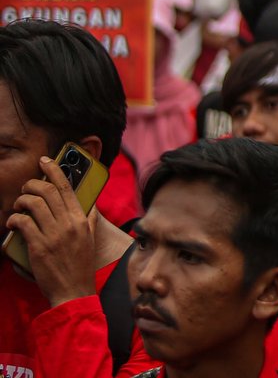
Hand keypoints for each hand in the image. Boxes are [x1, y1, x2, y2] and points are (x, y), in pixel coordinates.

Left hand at [6, 158, 97, 306]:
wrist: (73, 291)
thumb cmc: (80, 267)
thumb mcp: (89, 241)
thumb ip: (89, 222)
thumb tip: (90, 208)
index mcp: (81, 220)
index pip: (67, 188)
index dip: (54, 170)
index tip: (45, 160)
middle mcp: (68, 224)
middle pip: (47, 191)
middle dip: (31, 184)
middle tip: (25, 188)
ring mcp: (54, 234)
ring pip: (33, 204)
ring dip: (21, 201)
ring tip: (18, 207)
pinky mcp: (39, 246)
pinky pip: (23, 222)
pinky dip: (14, 219)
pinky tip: (13, 223)